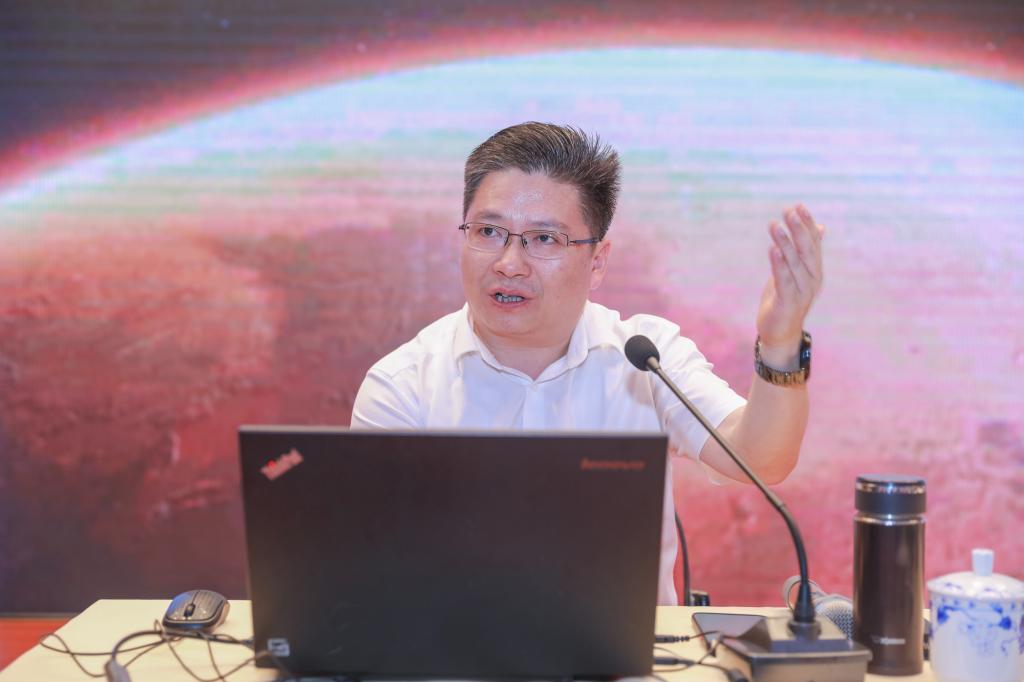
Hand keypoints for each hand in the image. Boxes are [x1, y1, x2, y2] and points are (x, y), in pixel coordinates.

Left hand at [756, 204, 823, 363]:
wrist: (780, 333)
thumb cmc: (786, 299)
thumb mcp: (796, 271)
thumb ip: (806, 251)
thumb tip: (819, 227)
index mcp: (815, 270)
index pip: (813, 243)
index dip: (807, 224)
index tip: (798, 206)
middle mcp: (812, 279)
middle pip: (806, 250)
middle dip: (798, 229)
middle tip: (788, 210)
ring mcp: (802, 292)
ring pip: (794, 263)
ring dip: (784, 242)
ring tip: (775, 225)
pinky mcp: (788, 302)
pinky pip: (784, 280)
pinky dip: (779, 264)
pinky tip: (772, 249)